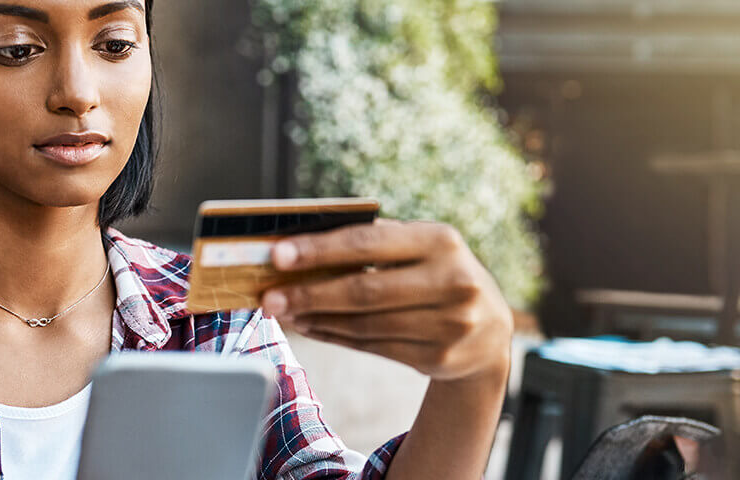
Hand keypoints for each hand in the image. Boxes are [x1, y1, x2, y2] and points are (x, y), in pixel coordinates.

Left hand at [260, 219, 513, 381]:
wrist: (490, 331)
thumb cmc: (437, 274)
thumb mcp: (422, 248)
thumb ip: (376, 243)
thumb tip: (303, 247)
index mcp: (441, 240)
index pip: (369, 243)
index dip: (320, 250)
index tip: (278, 255)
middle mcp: (452, 281)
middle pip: (364, 291)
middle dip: (309, 293)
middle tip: (270, 297)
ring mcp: (450, 325)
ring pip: (365, 324)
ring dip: (316, 318)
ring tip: (283, 311)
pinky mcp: (439, 358)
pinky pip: (372, 347)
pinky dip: (335, 336)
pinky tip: (310, 326)